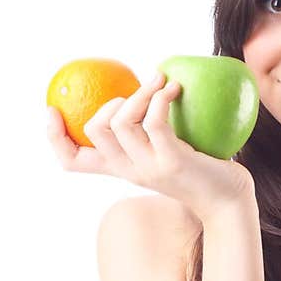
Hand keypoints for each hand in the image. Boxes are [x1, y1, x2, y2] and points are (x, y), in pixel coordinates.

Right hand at [46, 71, 255, 211]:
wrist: (228, 201)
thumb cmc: (200, 170)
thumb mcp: (164, 153)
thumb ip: (146, 132)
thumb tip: (139, 85)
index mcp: (121, 169)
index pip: (72, 161)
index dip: (53, 137)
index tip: (52, 108)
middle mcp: (130, 171)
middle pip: (94, 132)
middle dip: (108, 102)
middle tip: (133, 91)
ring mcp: (149, 168)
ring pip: (121, 123)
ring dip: (138, 93)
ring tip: (160, 79)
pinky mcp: (173, 162)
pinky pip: (155, 122)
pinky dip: (160, 98)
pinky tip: (173, 88)